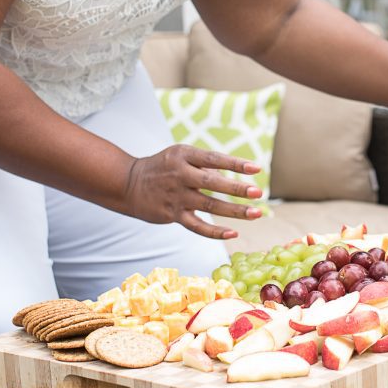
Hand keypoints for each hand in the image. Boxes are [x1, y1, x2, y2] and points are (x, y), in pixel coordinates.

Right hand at [123, 145, 262, 238]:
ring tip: (255, 213)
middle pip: (213, 183)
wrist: (129, 184)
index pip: (213, 159)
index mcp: (183, 155)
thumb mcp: (180, 155)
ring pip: (209, 205)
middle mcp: (180, 175)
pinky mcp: (172, 214)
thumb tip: (234, 178)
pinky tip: (233, 233)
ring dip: (234, 211)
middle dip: (237, 189)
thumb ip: (205, 164)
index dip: (235, 164)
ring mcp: (176, 196)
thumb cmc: (162, 167)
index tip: (256, 168)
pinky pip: (197, 226)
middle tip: (258, 193)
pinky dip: (215, 231)